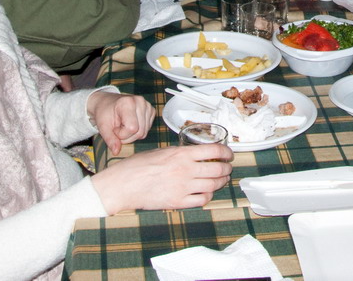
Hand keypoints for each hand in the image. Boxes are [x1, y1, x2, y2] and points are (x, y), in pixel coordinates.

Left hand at [87, 92, 153, 152]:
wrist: (107, 103)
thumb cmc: (104, 113)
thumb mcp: (103, 126)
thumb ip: (110, 139)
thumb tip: (116, 152)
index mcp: (128, 102)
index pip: (132, 128)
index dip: (121, 134)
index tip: (113, 129)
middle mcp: (140, 102)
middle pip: (140, 132)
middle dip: (126, 136)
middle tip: (117, 129)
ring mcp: (148, 105)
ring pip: (144, 133)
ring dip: (132, 135)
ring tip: (123, 126)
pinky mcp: (151, 110)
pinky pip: (147, 130)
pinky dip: (138, 131)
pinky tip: (130, 124)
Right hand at [91, 145, 233, 213]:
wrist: (122, 185)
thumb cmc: (137, 166)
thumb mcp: (161, 152)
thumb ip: (180, 153)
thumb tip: (194, 154)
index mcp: (181, 154)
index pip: (214, 150)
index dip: (226, 152)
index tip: (229, 155)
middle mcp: (185, 170)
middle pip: (218, 169)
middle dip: (227, 169)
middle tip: (227, 168)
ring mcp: (183, 187)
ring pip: (213, 185)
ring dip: (220, 183)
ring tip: (221, 181)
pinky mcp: (178, 202)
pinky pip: (202, 200)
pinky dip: (208, 197)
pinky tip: (206, 193)